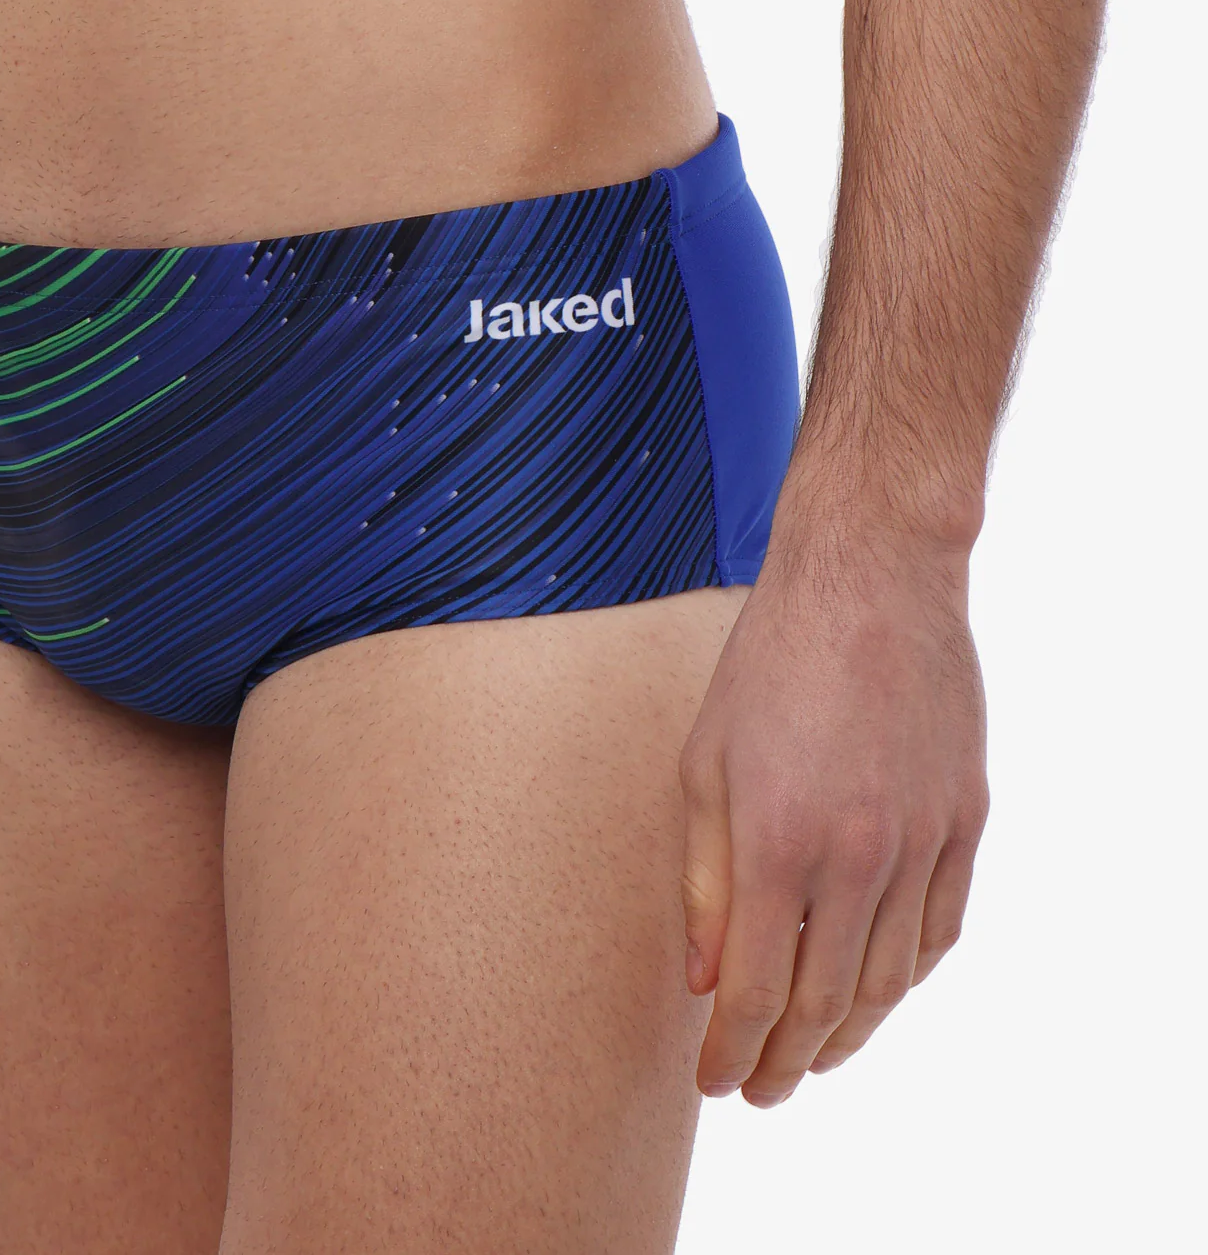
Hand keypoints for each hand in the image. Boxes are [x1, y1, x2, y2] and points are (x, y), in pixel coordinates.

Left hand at [678, 514, 987, 1105]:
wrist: (870, 580)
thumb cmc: (768, 663)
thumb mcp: (705, 764)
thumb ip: (704, 880)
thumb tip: (705, 979)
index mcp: (777, 841)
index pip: (754, 992)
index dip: (732, 1052)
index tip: (715, 1082)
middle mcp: (857, 855)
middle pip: (824, 1004)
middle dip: (785, 1063)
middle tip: (761, 1090)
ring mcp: (922, 840)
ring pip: (890, 980)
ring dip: (848, 1035)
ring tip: (813, 1057)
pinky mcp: (966, 819)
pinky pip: (941, 929)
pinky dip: (907, 977)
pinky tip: (877, 990)